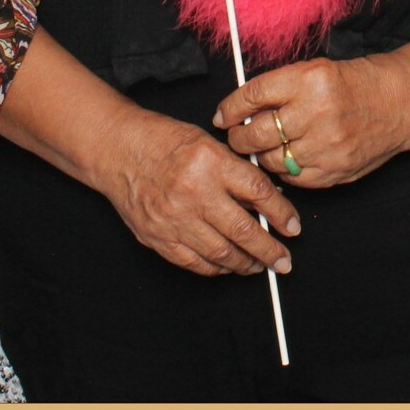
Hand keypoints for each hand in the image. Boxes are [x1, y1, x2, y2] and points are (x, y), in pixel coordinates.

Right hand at [91, 113, 302, 277]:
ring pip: (221, 253)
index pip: (258, 193)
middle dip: (270, 251)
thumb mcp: (207, 143)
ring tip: (258, 266)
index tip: (292, 227)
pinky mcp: (158, 237)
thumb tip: (267, 201)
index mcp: (210, 162)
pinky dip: (216, 268)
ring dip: (245, 264)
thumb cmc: (161, 141)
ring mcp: (174, 219)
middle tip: (284, 261)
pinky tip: (227, 265)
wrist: (116, 149)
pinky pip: (194, 262)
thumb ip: (235, 171)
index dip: (282, 214)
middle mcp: (193, 193)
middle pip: (244, 231)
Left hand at [213, 55, 409, 188]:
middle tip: (237, 136)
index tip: (223, 116)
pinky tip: (288, 158)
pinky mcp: (334, 170)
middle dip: (239, 137)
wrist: (397, 103)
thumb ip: (278, 90)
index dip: (231, 108)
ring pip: (271, 160)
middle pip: (257, 133)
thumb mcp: (314, 71)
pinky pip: (293, 178)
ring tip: (264, 147)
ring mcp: (327, 145)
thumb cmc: (352, 84)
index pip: (253, 96)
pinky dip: (284, 170)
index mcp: (309, 80)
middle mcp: (317, 112)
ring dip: (261, 156)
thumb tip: (237, 111)